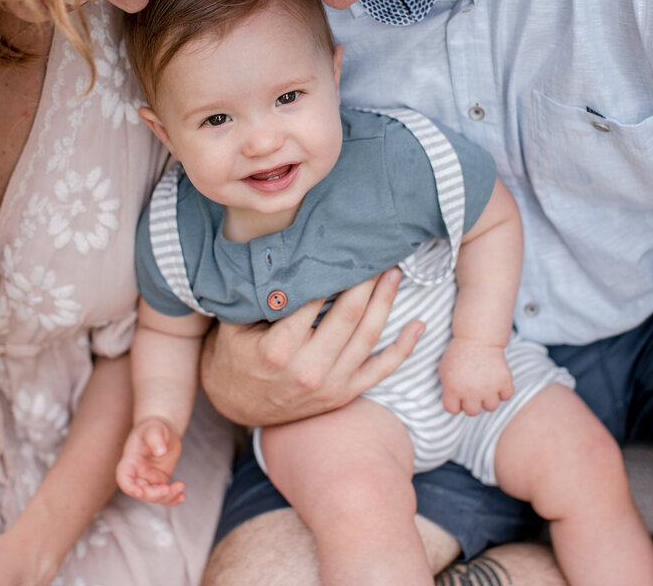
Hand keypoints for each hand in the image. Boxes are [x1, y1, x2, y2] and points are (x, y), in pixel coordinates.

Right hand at [116, 416, 185, 505]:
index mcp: (130, 461)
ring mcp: (148, 479)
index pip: (124, 478)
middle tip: (169, 489)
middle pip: (140, 492)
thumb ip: (155, 438)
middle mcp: (137, 473)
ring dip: (167, 497)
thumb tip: (160, 452)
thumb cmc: (154, 428)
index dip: (129, 488)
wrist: (162, 431)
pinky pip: (164, 495)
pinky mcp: (160, 481)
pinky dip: (173, 499)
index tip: (140, 492)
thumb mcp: (154, 428)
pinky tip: (182, 496)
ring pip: (154, 497)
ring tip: (181, 488)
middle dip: (154, 495)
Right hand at [200, 269, 423, 425]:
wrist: (238, 408)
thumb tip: (281, 254)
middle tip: (377, 251)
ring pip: (368, 337)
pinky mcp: (345, 395)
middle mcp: (309, 370)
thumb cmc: (235, 356)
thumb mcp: (235, 323)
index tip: (343, 245)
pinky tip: (417, 325)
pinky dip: (404, 348)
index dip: (331, 268)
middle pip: (349, 314)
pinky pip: (381, 370)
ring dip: (386, 301)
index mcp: (279, 349)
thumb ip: (258, 295)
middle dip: (366, 279)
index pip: (313, 298)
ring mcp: (331, 385)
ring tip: (394, 272)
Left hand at [440, 339, 513, 415]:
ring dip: (489, 398)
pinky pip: (506, 396)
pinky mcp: (504, 381)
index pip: (452, 410)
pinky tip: (497, 382)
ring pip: (491, 407)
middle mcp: (470, 392)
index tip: (457, 393)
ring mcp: (488, 388)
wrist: (477, 338)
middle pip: (473, 412)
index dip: (455, 402)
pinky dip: (503, 391)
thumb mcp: (444, 371)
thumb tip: (455, 406)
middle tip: (473, 390)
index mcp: (452, 389)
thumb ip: (448, 390)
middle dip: (472, 402)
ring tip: (486, 386)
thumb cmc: (459, 354)